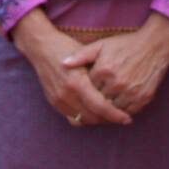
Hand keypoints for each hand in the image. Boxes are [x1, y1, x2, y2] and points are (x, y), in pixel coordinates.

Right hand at [11, 10, 132, 127]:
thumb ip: (100, 74)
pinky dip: (84, 118)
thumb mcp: (87, 56)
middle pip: (93, 117)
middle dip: (108, 120)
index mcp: (77, 82)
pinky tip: (93, 112)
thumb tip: (118, 90)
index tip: (127, 119)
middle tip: (121, 117)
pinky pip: (72, 118)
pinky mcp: (53, 103)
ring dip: (97, 121)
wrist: (41, 47)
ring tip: (109, 115)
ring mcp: (58, 100)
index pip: (100, 107)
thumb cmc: (67, 47)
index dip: (115, 115)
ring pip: (83, 121)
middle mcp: (66, 94)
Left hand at [61, 13, 168, 115]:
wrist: (155, 46)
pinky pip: (128, 112)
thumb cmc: (125, 45)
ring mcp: (130, 92)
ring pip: (112, 110)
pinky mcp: (143, 98)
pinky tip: (118, 107)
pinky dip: (121, 112)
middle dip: (94, 102)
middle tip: (91, 102)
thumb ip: (81, 55)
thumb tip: (63, 64)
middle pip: (98, 101)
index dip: (85, 90)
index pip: (87, 89)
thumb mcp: (101, 45)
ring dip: (108, 110)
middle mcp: (116, 83)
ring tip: (104, 106)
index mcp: (103, 70)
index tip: (83, 90)